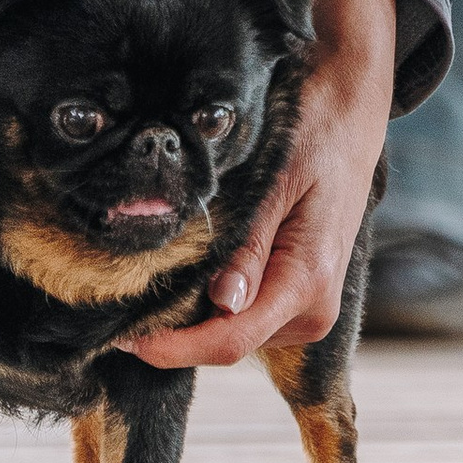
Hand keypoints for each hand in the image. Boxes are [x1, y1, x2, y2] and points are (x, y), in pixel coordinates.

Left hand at [125, 0, 396, 371]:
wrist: (349, 114)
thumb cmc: (313, 134)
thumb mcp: (276, 180)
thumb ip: (250, 245)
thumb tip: (223, 302)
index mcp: (308, 282)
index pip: (231, 339)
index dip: (172, 348)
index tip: (121, 339)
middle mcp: (312, 309)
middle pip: (226, 343)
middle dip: (172, 333)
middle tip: (113, 304)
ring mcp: (306, 307)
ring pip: (231, 334)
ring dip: (187, 319)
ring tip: (143, 285)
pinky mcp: (295, 297)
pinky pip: (242, 316)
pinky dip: (206, 305)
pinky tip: (178, 278)